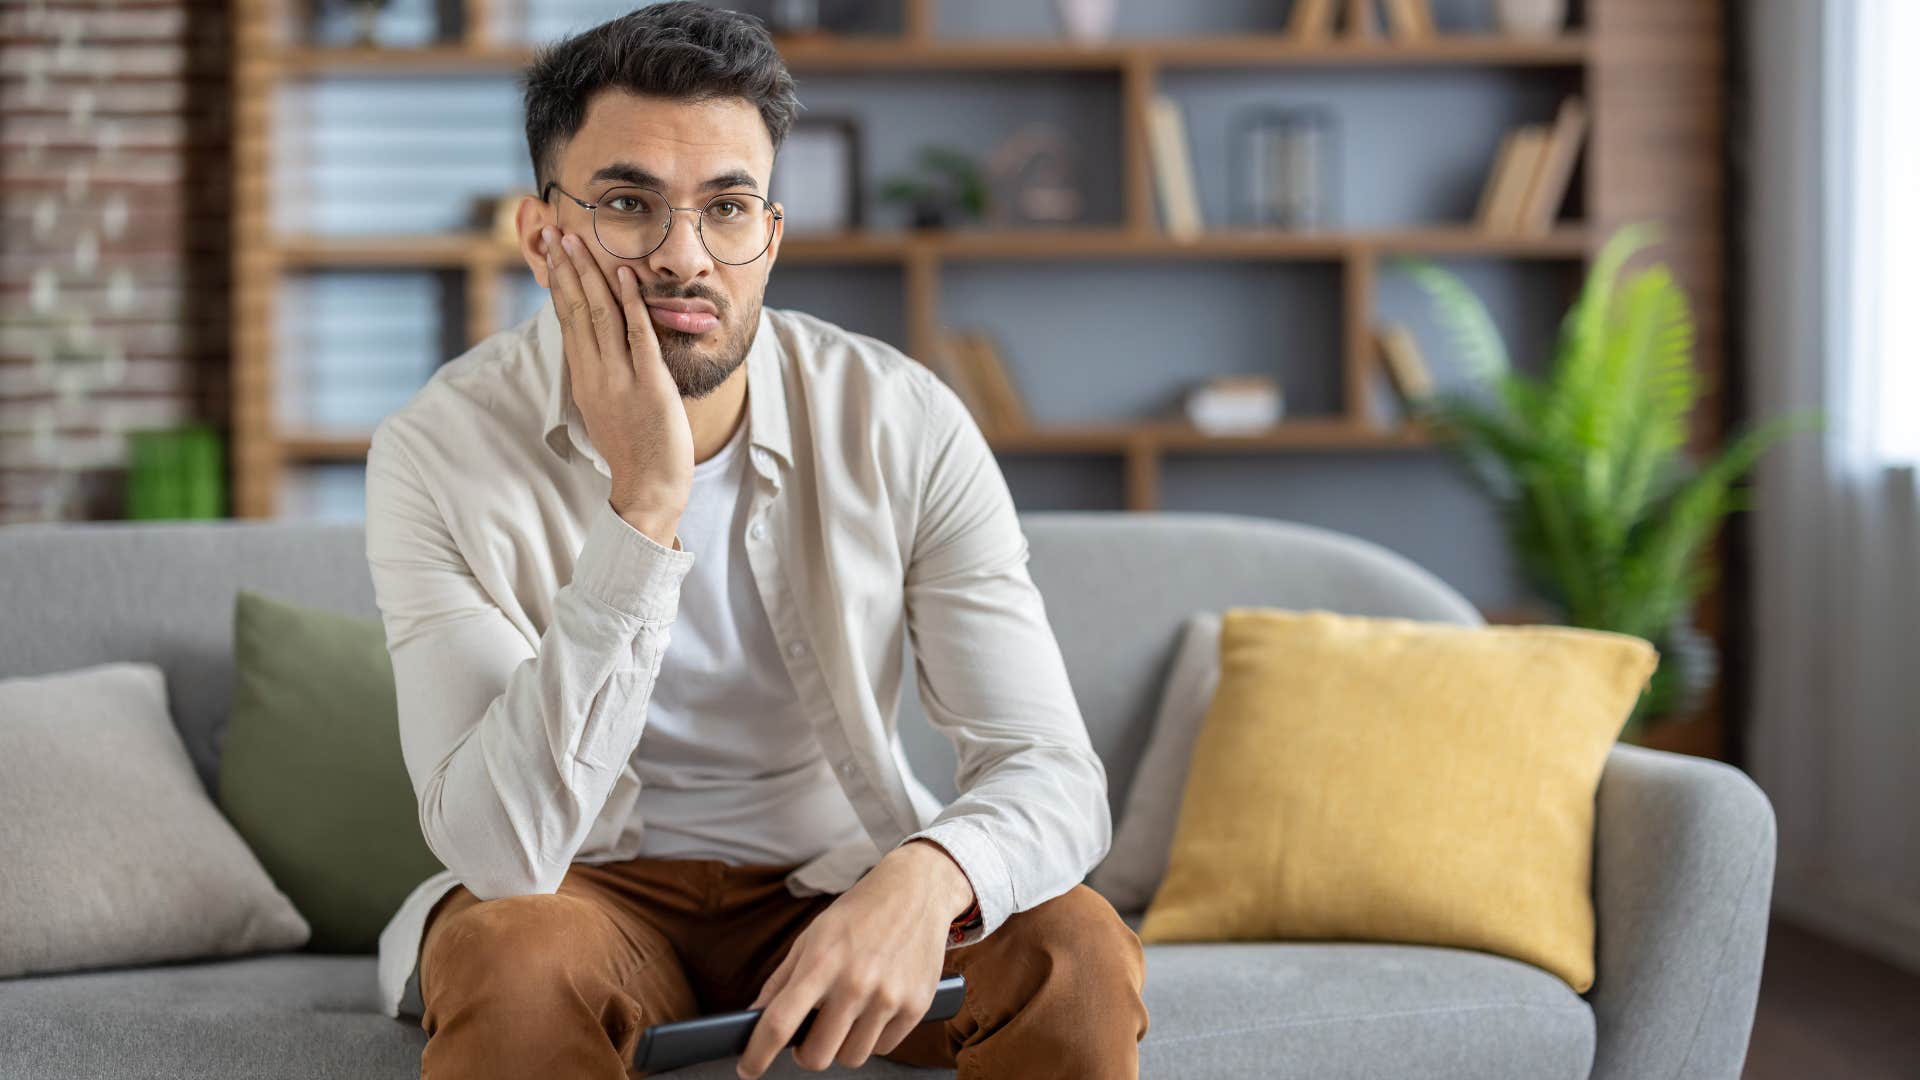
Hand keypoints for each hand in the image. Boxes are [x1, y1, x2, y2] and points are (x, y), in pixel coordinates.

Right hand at [542, 225, 692, 535]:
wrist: (649, 487)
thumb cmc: (634, 447)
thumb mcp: (606, 405)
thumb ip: (601, 372)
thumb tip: (598, 343)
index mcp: (583, 378)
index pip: (566, 320)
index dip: (558, 283)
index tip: (552, 252)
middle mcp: (595, 374)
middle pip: (576, 310)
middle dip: (566, 268)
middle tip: (557, 230)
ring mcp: (620, 379)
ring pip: (600, 316)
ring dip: (590, 275)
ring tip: (580, 241)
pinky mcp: (649, 384)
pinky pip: (637, 335)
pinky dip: (631, 302)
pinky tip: (625, 274)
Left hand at [735, 843, 971, 1077]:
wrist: (916, 890)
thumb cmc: (860, 912)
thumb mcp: (812, 936)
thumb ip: (782, 981)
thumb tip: (756, 1017)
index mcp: (822, 962)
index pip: (780, 1023)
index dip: (758, 1053)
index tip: (748, 1068)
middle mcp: (856, 983)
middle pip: (817, 1055)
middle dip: (805, 1053)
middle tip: (807, 1037)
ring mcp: (889, 997)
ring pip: (851, 1058)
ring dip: (840, 1047)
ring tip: (845, 1018)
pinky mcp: (916, 1006)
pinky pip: (883, 1048)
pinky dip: (871, 1038)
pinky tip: (871, 1011)